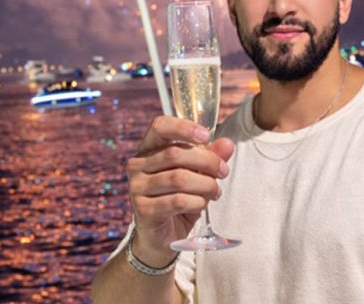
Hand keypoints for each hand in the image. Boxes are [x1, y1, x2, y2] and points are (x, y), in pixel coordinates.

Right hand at [126, 115, 233, 264]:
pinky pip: (177, 201)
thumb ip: (210, 157)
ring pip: (179, 178)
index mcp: (148, 149)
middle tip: (223, 172)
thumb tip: (227, 144)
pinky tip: (202, 204)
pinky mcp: (143, 210)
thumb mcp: (197, 175)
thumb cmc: (179, 198)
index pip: (160, 126)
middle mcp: (137, 165)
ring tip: (215, 191)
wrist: (162, 237)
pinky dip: (197, 201)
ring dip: (205, 184)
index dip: (184, 127)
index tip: (206, 136)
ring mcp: (137, 188)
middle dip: (207, 161)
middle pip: (175, 153)